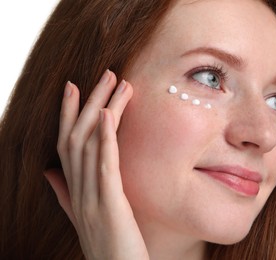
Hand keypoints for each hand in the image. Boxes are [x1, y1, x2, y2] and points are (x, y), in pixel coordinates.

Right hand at [45, 70, 148, 259]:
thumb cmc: (106, 245)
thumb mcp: (82, 216)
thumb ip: (65, 193)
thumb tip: (50, 172)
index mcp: (74, 190)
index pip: (66, 144)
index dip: (68, 114)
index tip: (74, 87)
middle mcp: (78, 189)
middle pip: (77, 136)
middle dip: (89, 102)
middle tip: (105, 74)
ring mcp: (91, 196)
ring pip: (90, 145)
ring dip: (102, 110)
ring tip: (114, 82)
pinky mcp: (109, 204)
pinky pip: (104, 166)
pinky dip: (105, 139)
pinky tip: (108, 115)